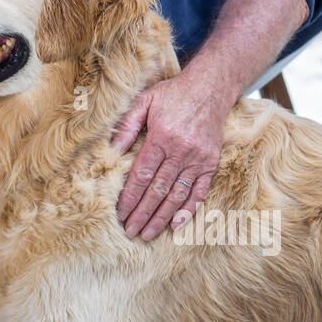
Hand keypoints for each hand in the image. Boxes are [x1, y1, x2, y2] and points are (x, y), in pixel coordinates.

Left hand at [111, 71, 227, 239]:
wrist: (211, 88)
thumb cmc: (173, 94)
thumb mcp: (145, 101)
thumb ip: (127, 125)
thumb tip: (111, 149)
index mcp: (162, 137)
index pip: (142, 175)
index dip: (130, 197)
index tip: (120, 213)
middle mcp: (182, 151)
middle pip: (158, 190)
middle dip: (143, 213)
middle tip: (130, 232)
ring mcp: (198, 159)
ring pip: (177, 195)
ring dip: (162, 217)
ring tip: (148, 233)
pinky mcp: (211, 163)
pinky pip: (199, 191)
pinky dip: (188, 209)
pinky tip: (176, 224)